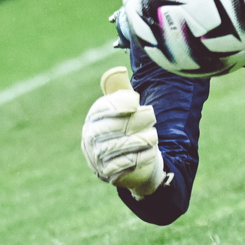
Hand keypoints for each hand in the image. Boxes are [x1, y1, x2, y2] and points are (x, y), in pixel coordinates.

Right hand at [81, 67, 167, 198]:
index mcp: (94, 117)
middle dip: (134, 121)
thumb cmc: (128, 126)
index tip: (136, 101)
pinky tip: (150, 153)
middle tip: (152, 117)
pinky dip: (139, 158)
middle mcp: (90, 137)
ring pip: (117, 147)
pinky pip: (123, 166)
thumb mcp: (125, 105)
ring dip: (139, 140)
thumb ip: (121, 88)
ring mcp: (97, 157)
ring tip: (153, 137)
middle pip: (111, 127)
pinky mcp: (109, 173)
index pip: (102, 109)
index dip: (118, 104)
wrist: (132, 159)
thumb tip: (118, 71)